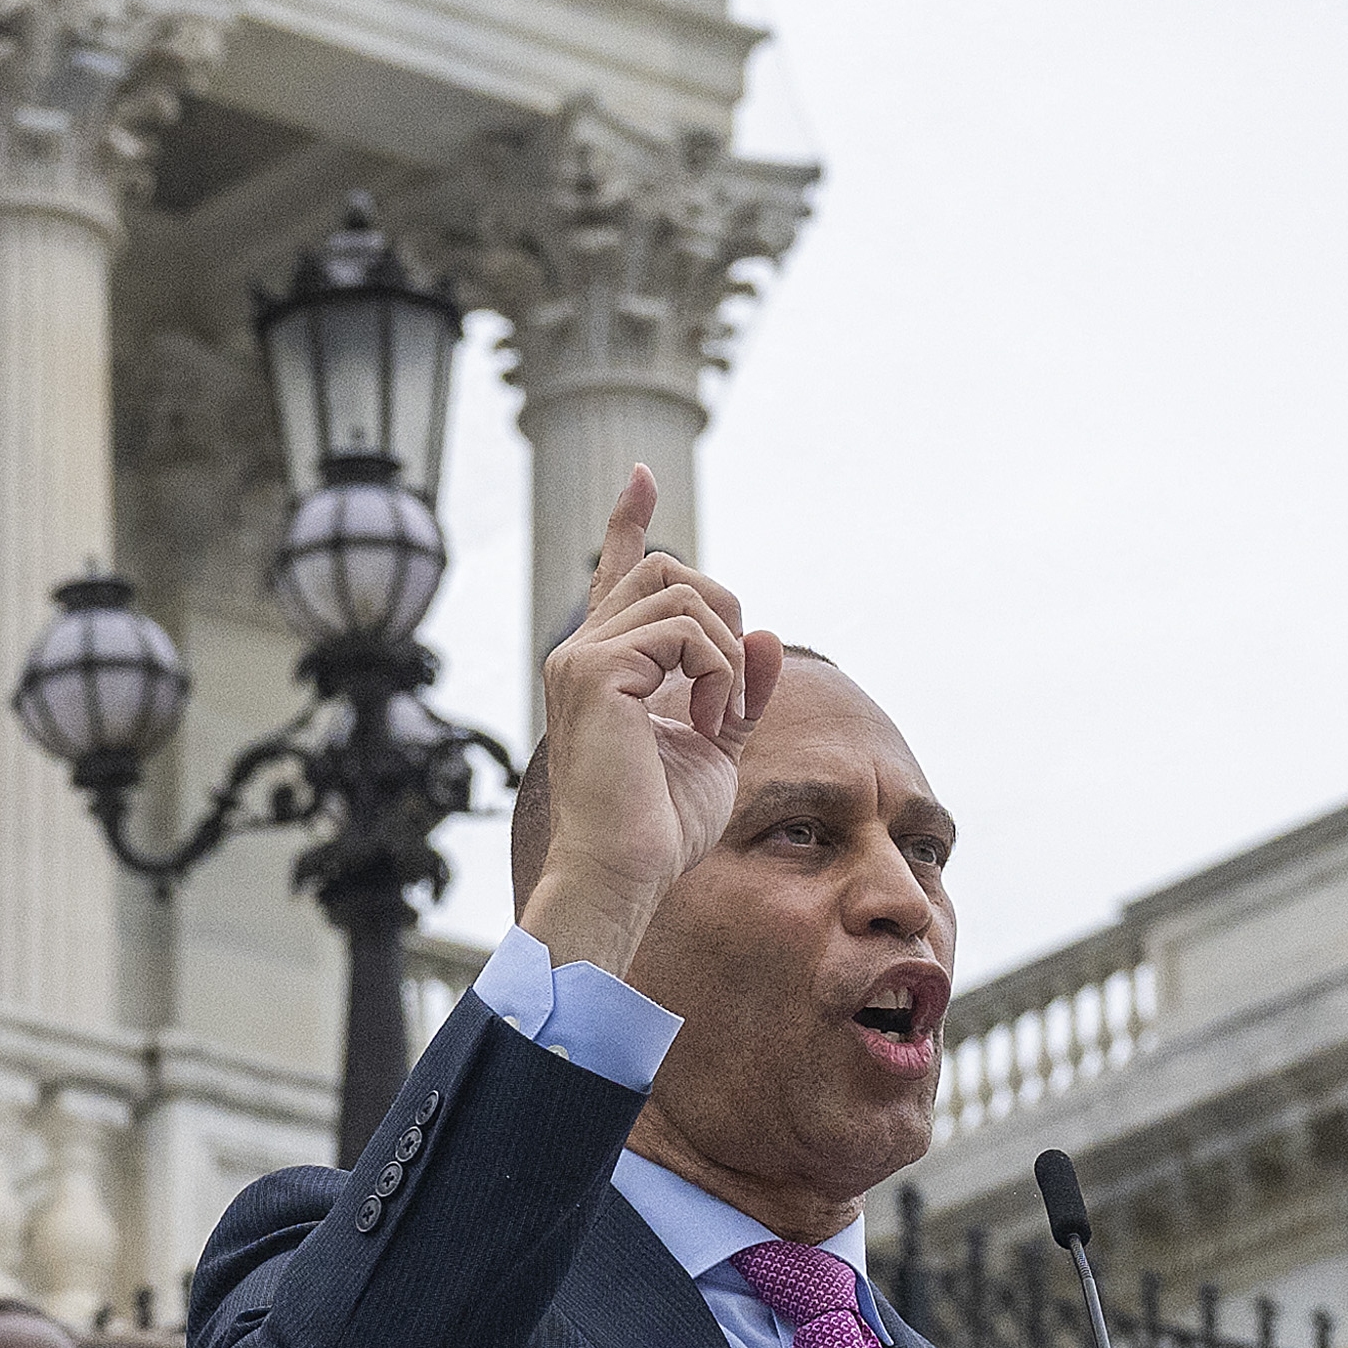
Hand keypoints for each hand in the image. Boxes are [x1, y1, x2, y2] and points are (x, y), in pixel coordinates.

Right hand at [522, 465, 775, 994]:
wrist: (623, 871)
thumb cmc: (658, 826)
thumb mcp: (718, 745)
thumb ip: (739, 687)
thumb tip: (765, 631)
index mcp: (604, 667)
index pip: (616, 575)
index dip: (630, 521)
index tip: (641, 475)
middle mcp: (582, 652)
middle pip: (666, 569)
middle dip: (723, 611)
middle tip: (736, 688)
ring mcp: (582, 657)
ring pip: (684, 593)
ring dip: (728, 653)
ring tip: (723, 714)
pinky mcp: (595, 669)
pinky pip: (688, 631)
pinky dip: (721, 671)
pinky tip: (712, 717)